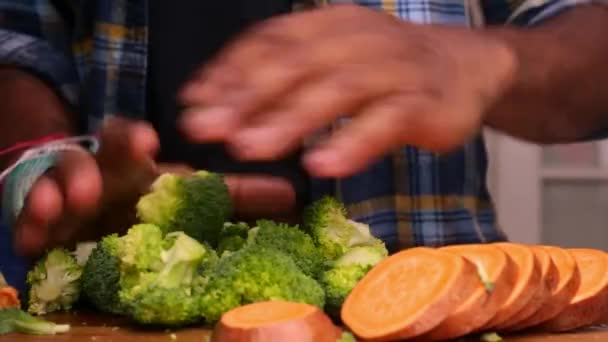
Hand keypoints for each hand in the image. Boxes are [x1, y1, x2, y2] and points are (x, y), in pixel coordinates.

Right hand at [14, 118, 297, 255]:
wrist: (78, 212)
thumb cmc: (140, 200)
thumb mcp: (187, 196)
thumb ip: (236, 198)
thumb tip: (295, 195)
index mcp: (135, 164)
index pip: (132, 138)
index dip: (137, 138)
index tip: (151, 142)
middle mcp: (101, 171)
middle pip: (101, 150)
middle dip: (112, 149)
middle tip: (132, 152)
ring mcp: (67, 194)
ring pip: (61, 176)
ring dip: (67, 184)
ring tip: (75, 200)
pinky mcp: (40, 223)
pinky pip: (29, 217)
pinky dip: (32, 221)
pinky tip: (39, 231)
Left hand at [178, 5, 515, 177]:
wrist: (468, 64)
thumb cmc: (388, 68)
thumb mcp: (337, 56)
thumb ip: (288, 74)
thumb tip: (220, 100)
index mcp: (331, 25)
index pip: (271, 40)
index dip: (230, 70)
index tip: (193, 101)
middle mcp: (359, 39)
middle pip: (297, 65)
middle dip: (247, 97)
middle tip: (206, 128)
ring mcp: (394, 69)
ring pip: (336, 91)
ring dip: (290, 120)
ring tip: (250, 148)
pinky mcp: (424, 103)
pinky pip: (385, 121)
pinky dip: (353, 142)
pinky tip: (323, 165)